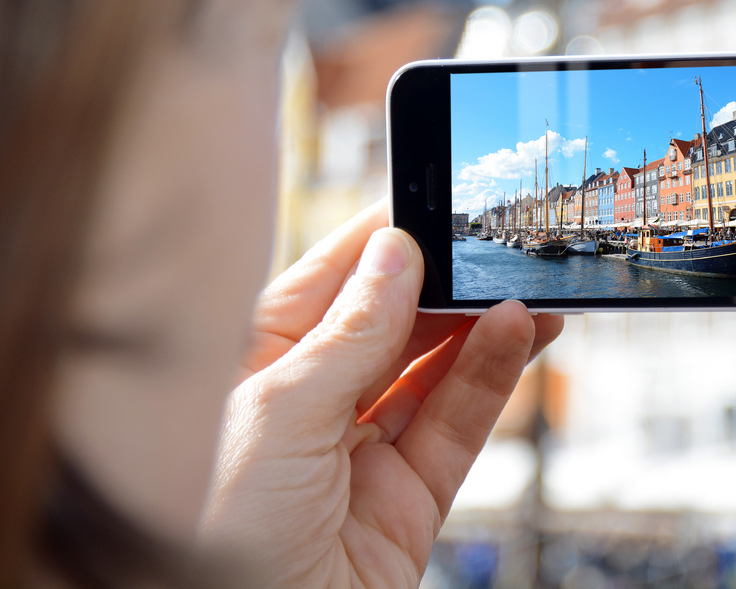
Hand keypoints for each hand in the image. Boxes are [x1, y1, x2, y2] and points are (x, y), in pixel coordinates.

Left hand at [201, 202, 561, 586]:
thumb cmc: (214, 537)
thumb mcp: (275, 415)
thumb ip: (346, 336)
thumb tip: (394, 255)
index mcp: (251, 371)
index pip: (324, 284)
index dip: (378, 242)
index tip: (429, 200)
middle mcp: (307, 408)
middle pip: (388, 324)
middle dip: (441, 282)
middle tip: (489, 242)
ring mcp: (360, 456)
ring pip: (433, 372)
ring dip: (479, 325)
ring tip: (521, 284)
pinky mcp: (408, 504)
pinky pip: (457, 426)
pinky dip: (492, 377)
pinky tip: (517, 332)